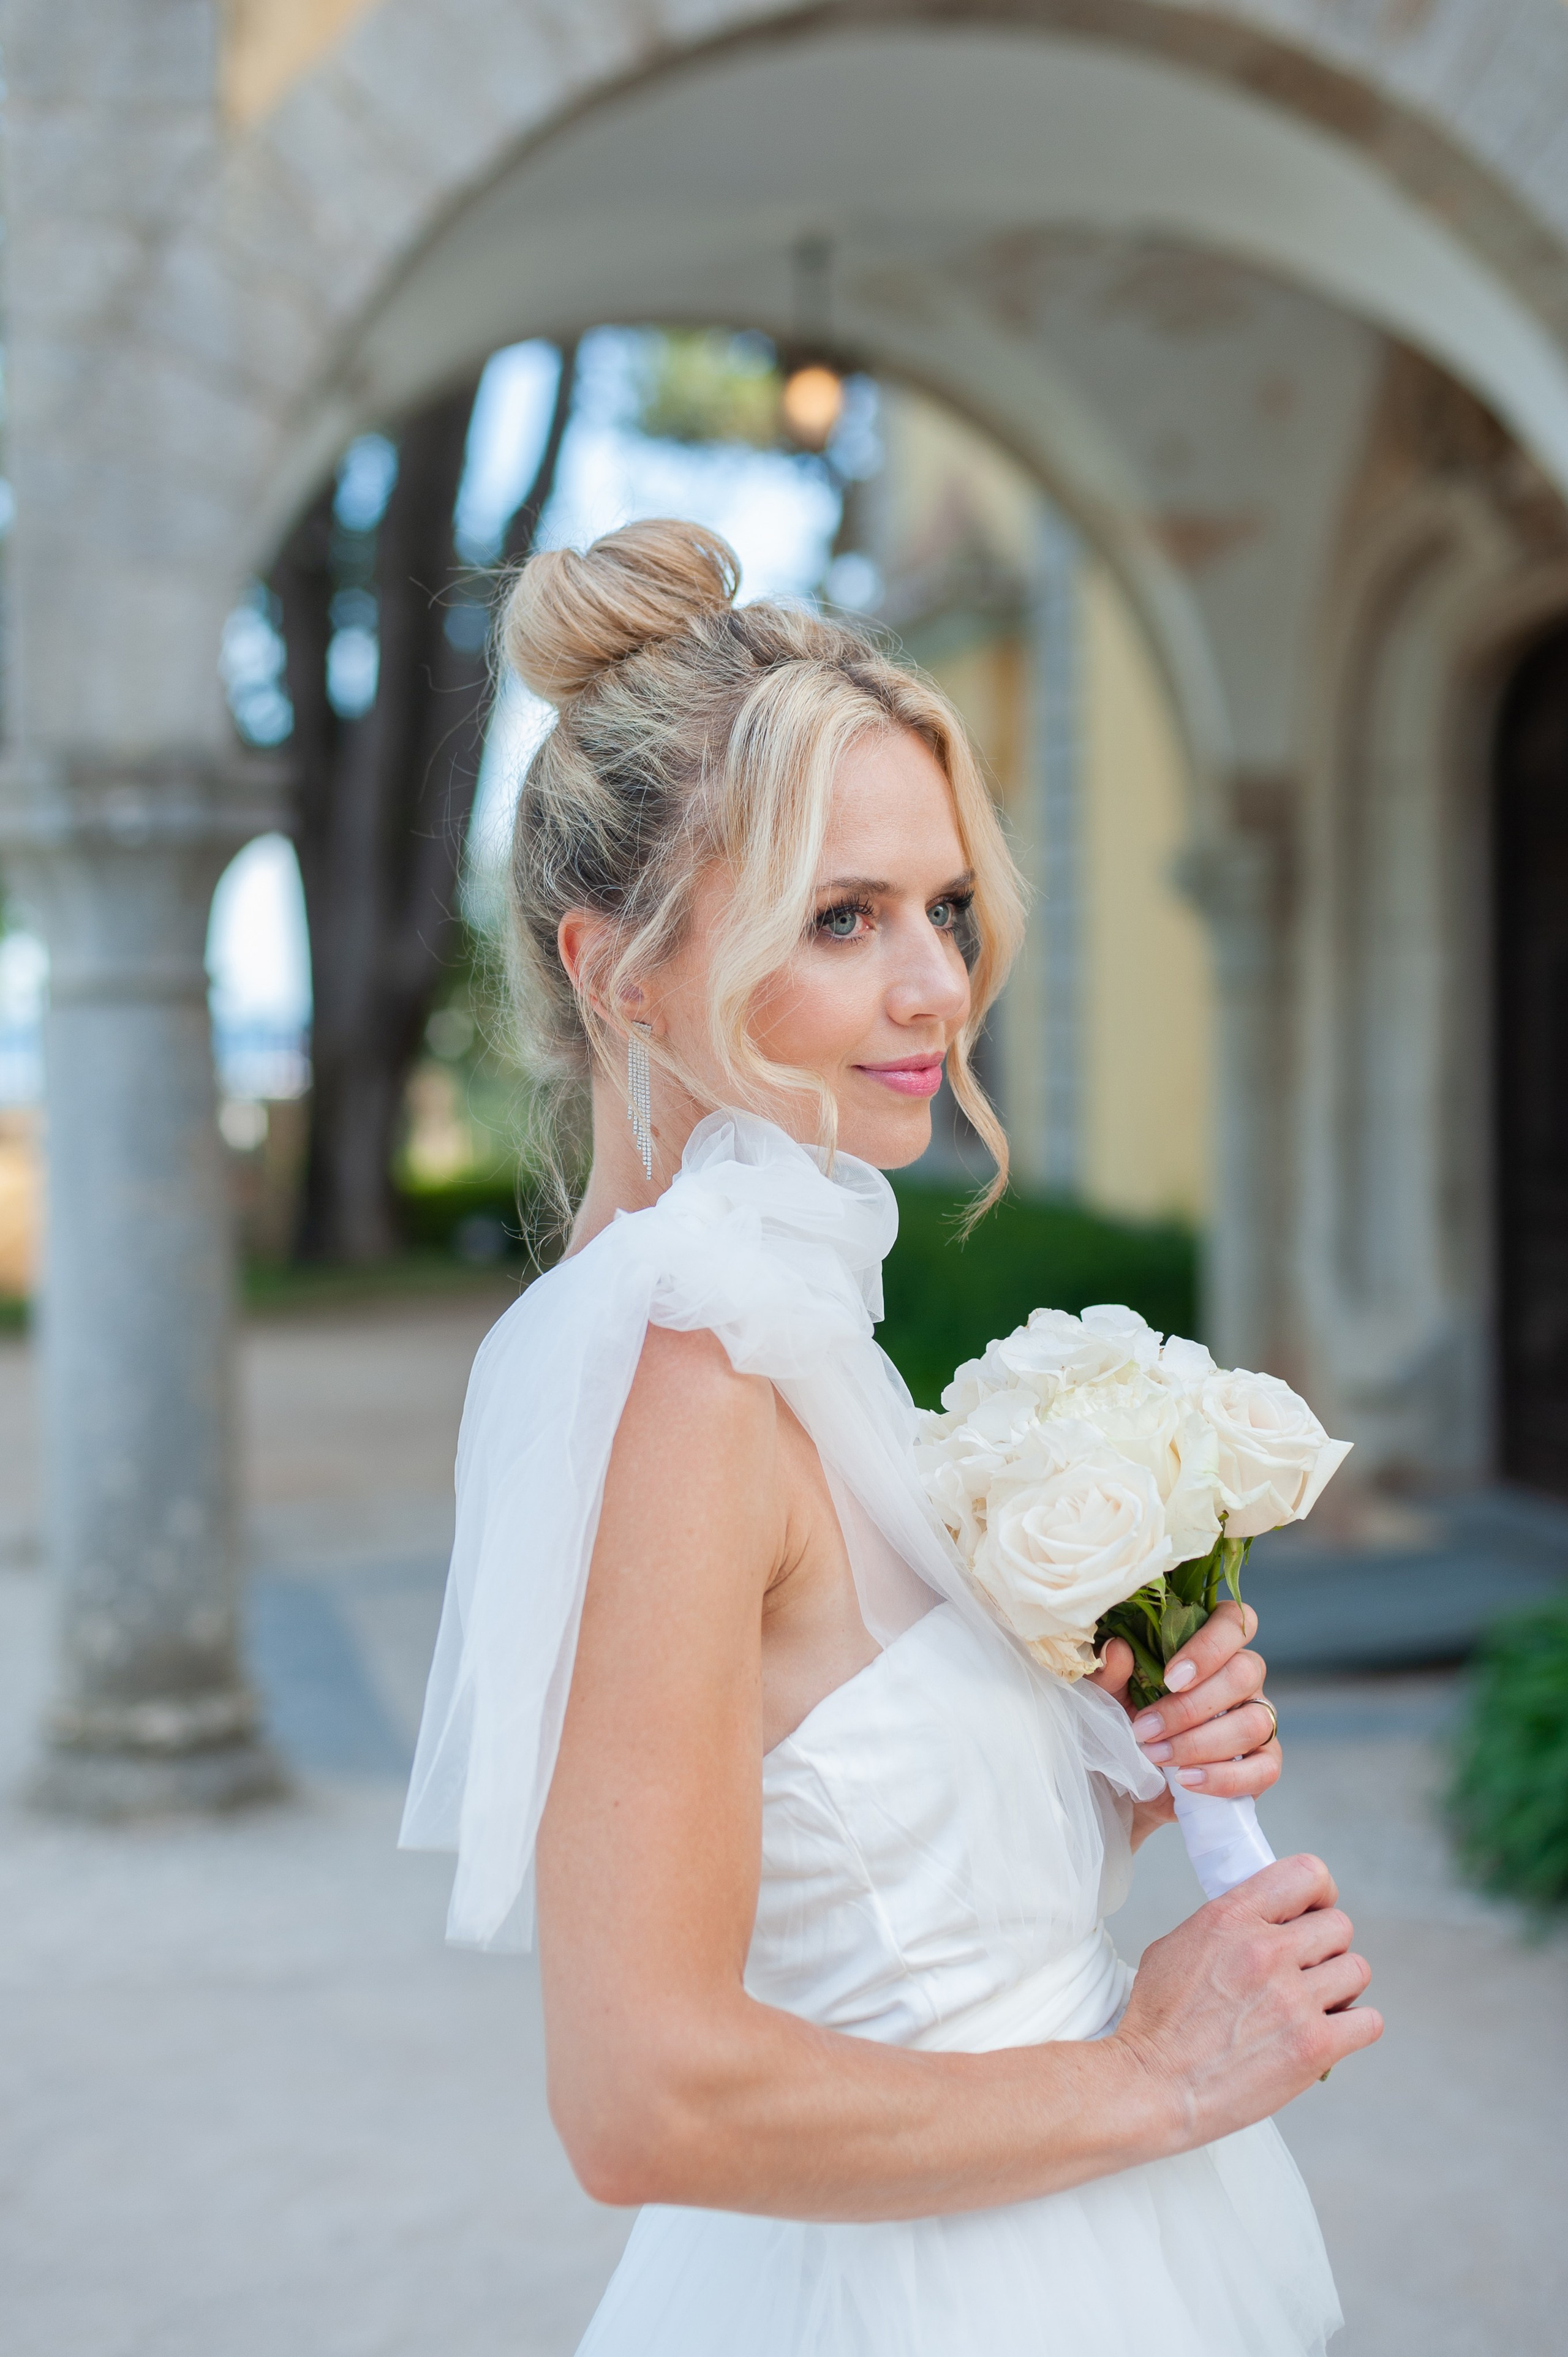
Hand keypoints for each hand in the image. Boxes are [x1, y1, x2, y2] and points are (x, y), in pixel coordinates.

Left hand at [1090, 1599, 1279, 1840]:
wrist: (1133, 1780)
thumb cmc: (1127, 1722)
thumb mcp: (1109, 1697)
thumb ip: (1110, 1673)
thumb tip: (1117, 1649)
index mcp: (1210, 1645)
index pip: (1234, 1621)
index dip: (1209, 1646)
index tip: (1171, 1678)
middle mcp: (1242, 1676)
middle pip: (1245, 1672)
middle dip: (1191, 1706)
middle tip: (1146, 1728)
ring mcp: (1258, 1718)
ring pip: (1254, 1721)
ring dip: (1200, 1743)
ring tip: (1157, 1756)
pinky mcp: (1263, 1762)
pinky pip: (1264, 1768)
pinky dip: (1224, 1777)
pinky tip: (1187, 1779)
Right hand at [1112, 1851, 1381, 2139]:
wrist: (1151, 2085)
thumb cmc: (1156, 2021)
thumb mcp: (1177, 1946)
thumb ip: (1228, 1926)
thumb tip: (1265, 1922)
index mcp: (1231, 1918)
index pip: (1306, 1874)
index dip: (1319, 1893)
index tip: (1312, 1912)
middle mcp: (1266, 1951)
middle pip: (1338, 1926)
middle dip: (1326, 1947)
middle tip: (1306, 1971)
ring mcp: (1293, 2000)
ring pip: (1357, 1970)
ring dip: (1340, 1987)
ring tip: (1316, 2005)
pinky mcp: (1313, 2047)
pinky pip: (1368, 2021)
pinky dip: (1354, 2027)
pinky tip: (1330, 2034)